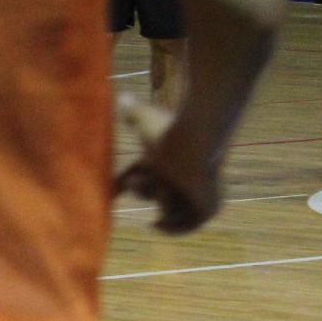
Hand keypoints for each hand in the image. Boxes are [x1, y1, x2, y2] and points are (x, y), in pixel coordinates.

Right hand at [113, 93, 219, 233]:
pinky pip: (186, 225)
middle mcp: (185, 178)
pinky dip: (173, 226)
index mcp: (170, 162)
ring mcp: (200, 194)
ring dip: (161, 199)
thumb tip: (121, 94)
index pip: (145, 177)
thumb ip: (129, 108)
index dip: (127, 184)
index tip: (112, 192)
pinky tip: (157, 223)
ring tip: (165, 184)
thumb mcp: (142, 117)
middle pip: (155, 193)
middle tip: (139, 179)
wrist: (194, 142)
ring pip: (169, 207)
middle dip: (142, 190)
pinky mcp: (209, 208)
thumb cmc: (168, 130)